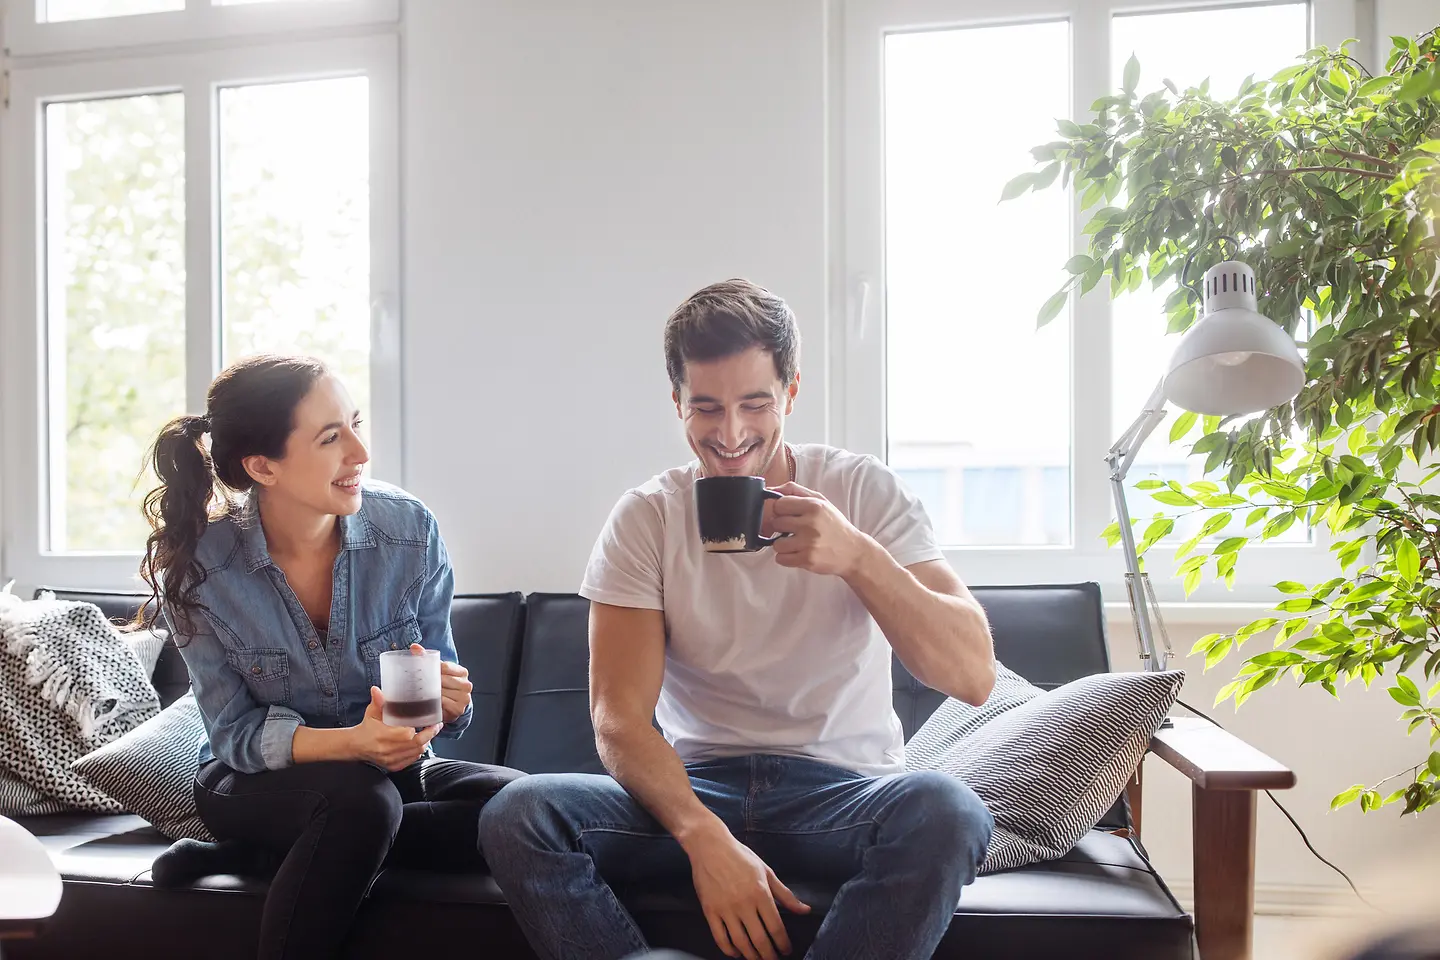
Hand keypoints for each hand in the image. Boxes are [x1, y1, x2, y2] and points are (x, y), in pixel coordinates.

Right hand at [351, 687, 441, 771]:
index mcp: (383, 736)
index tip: (430, 721)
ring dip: (426, 742)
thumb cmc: (366, 727)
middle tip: (436, 726)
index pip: (408, 734)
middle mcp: (388, 750)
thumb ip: (378, 701)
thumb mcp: (372, 712)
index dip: (421, 728)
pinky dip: (418, 751)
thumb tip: (376, 690)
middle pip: (416, 744)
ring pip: (416, 753)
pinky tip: (420, 743)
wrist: (356, 745)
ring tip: (429, 733)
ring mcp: (391, 759)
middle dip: (430, 734)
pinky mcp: (393, 766)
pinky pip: (411, 760)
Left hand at [409, 643, 472, 722]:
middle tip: (420, 684)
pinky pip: (443, 704)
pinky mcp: (459, 709)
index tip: (424, 672)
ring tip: (424, 693)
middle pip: (443, 680)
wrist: (451, 703)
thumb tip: (414, 646)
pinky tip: (431, 702)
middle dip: (431, 682)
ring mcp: (464, 697)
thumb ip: (425, 657)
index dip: (433, 669)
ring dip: (432, 694)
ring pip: (442, 692)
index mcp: (462, 672)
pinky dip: (435, 703)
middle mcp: (466, 684)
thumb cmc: (443, 684)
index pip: (445, 667)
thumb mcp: (437, 670)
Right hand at [684, 825, 809, 959]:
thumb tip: (805, 910)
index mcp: (761, 893)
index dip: (783, 944)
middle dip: (769, 955)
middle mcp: (744, 904)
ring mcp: (725, 909)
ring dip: (751, 956)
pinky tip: (736, 952)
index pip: (776, 928)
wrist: (710, 846)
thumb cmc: (740, 856)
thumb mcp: (767, 872)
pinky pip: (720, 938)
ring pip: (741, 943)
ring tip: (757, 959)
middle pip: (760, 940)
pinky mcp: (710, 911)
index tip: (786, 950)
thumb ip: (786, 895)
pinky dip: (729, 950)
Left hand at [768, 482, 867, 576]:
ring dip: (783, 545)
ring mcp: (808, 543)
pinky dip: (786, 558)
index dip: (781, 510)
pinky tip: (798, 553)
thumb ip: (795, 491)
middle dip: (782, 528)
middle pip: (776, 523)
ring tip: (797, 543)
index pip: (779, 504)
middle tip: (794, 531)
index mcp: (813, 505)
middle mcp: (810, 523)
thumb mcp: (821, 502)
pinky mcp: (807, 560)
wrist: (853, 551)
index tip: (788, 515)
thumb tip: (770, 489)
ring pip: (776, 543)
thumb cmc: (834, 525)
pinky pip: (780, 559)